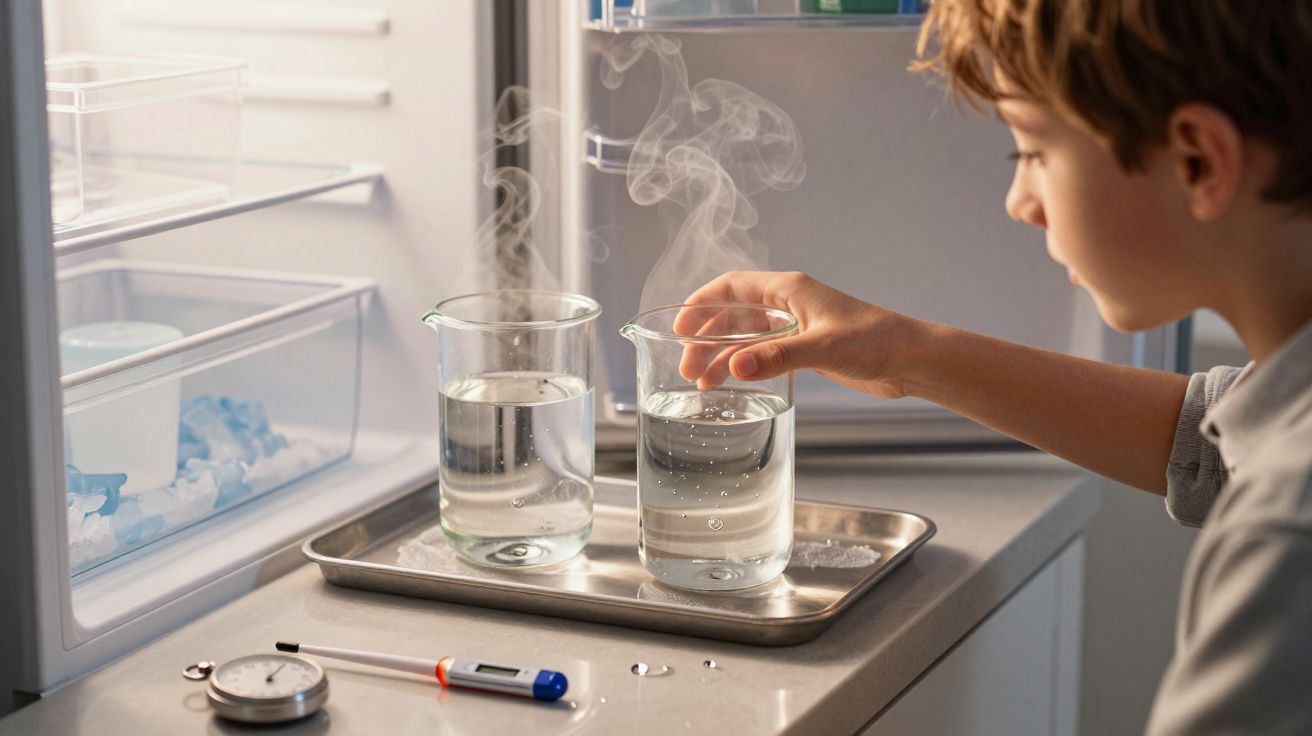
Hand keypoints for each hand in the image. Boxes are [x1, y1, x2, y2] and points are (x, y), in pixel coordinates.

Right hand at [674, 271, 922, 399]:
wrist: (911, 360)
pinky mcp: (805, 348)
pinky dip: (742, 366)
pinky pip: (762, 353)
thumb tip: (734, 367)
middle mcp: (789, 304)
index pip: (731, 287)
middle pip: (733, 315)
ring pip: (745, 337)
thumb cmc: (875, 341)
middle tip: (687, 367)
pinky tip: (731, 383)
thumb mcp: (822, 348)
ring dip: (722, 356)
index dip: (701, 304)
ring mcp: (796, 327)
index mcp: (789, 290)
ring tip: (703, 383)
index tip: (679, 327)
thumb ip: (776, 357)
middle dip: (706, 338)